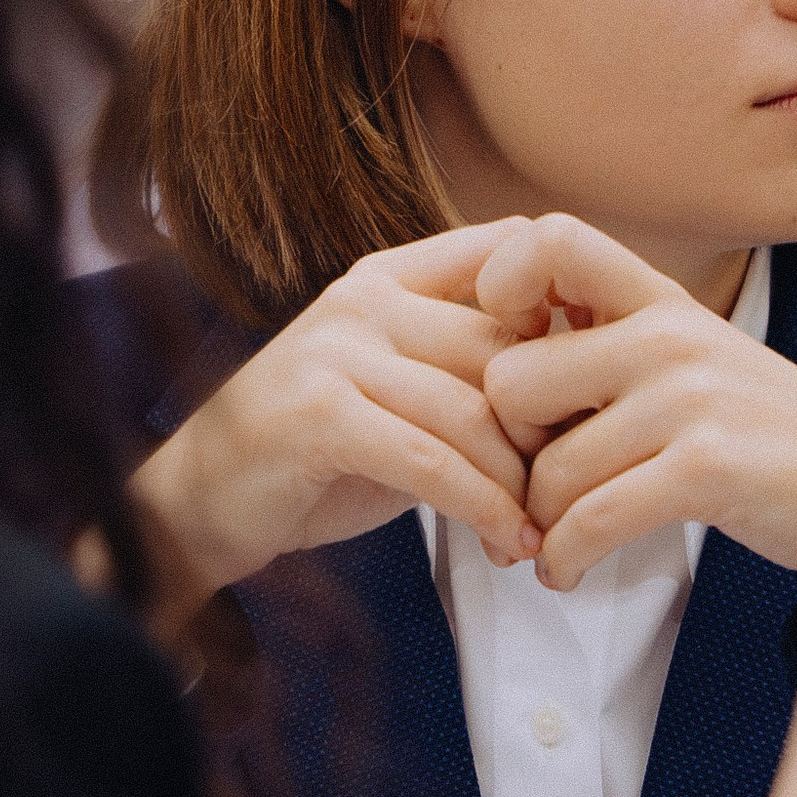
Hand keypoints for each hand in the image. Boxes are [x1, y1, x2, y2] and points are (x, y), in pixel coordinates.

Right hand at [127, 223, 543, 610]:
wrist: (199, 501)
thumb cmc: (312, 455)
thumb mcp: (394, 394)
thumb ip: (464, 374)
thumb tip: (580, 392)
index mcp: (387, 279)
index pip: (507, 253)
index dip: (566, 310)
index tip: (597, 383)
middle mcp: (363, 301)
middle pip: (502, 350)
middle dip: (547, 430)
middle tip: (569, 491)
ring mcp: (337, 352)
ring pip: (473, 413)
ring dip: (518, 486)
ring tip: (536, 532)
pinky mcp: (321, 416)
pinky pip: (433, 462)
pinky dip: (482, 509)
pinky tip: (506, 543)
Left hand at [473, 214, 796, 593]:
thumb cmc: (768, 441)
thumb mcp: (696, 367)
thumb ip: (613, 350)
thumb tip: (491, 374)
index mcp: (662, 300)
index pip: (544, 237)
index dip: (498, 292)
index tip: (514, 361)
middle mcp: (671, 335)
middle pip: (510, 383)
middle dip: (507, 452)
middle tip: (529, 491)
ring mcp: (691, 399)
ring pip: (545, 471)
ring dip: (539, 525)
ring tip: (556, 544)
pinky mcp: (707, 468)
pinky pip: (589, 520)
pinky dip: (566, 560)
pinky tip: (570, 574)